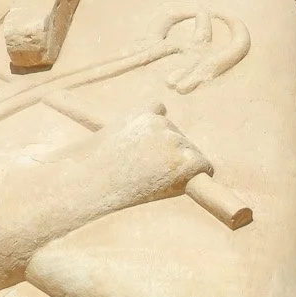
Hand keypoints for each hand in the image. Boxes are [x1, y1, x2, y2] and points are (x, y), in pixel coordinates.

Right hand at [15, 102, 210, 240]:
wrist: (90, 184)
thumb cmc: (90, 166)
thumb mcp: (101, 140)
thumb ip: (124, 136)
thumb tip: (106, 145)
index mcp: (142, 112)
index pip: (160, 110)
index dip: (156, 132)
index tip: (148, 148)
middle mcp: (162, 122)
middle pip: (178, 137)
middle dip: (168, 153)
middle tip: (146, 172)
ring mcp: (175, 141)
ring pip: (190, 153)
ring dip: (180, 167)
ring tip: (153, 181)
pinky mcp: (187, 161)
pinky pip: (205, 168)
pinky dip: (199, 177)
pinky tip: (185, 186)